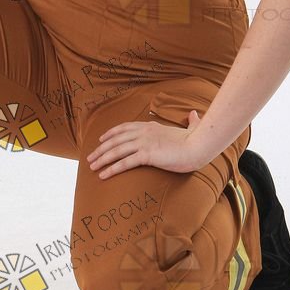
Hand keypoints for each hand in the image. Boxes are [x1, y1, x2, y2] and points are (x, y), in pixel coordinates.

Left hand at [87, 111, 211, 178]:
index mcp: (150, 126)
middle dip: (100, 149)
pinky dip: (111, 168)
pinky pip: (125, 163)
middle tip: (90, 157)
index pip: (124, 128)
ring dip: (102, 159)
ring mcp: (145, 143)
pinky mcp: (147, 155)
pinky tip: (103, 175)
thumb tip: (195, 113)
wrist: (199, 146)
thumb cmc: (197, 140)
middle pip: (116, 140)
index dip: (110, 134)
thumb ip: (191, 121)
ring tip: (92, 167)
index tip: (101, 139)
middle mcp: (144, 132)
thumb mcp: (192, 127)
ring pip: (116, 151)